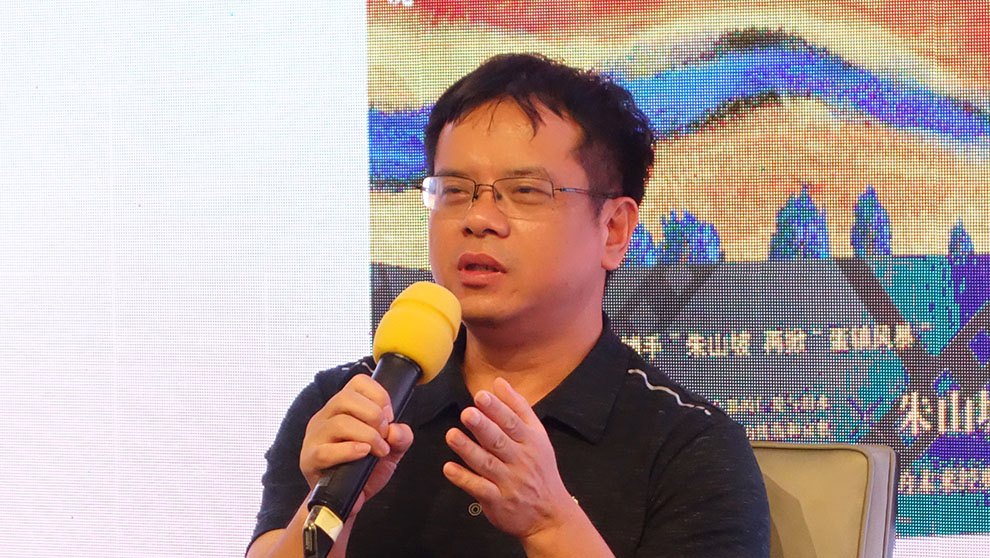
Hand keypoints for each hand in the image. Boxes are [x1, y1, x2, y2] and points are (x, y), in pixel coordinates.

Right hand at [300, 374, 413, 515]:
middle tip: (384, 435)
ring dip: (367, 436)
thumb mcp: (390, 450)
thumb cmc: (364, 470)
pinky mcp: (309, 460)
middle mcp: (325, 417)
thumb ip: (401, 437)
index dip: (379, 395)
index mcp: (342, 408)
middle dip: (374, 415)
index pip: (358, 382)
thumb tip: (395, 430)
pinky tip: (363, 454)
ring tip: (378, 450)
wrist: (347, 501)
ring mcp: (314, 437)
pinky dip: (349, 451)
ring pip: (338, 423)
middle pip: (345, 398)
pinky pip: (325, 451)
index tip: (390, 416)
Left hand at [442, 377, 580, 540]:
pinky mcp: (498, 501)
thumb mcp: (538, 436)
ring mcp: (509, 482)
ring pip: (487, 464)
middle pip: (499, 441)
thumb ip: (518, 408)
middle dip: (483, 426)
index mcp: (531, 442)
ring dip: (468, 450)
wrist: (550, 514)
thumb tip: (500, 383)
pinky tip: (449, 468)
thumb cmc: (540, 470)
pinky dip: (464, 478)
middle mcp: (521, 461)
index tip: (481, 396)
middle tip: (468, 413)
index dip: (496, 409)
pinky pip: (479, 489)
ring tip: (452, 435)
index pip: (512, 423)